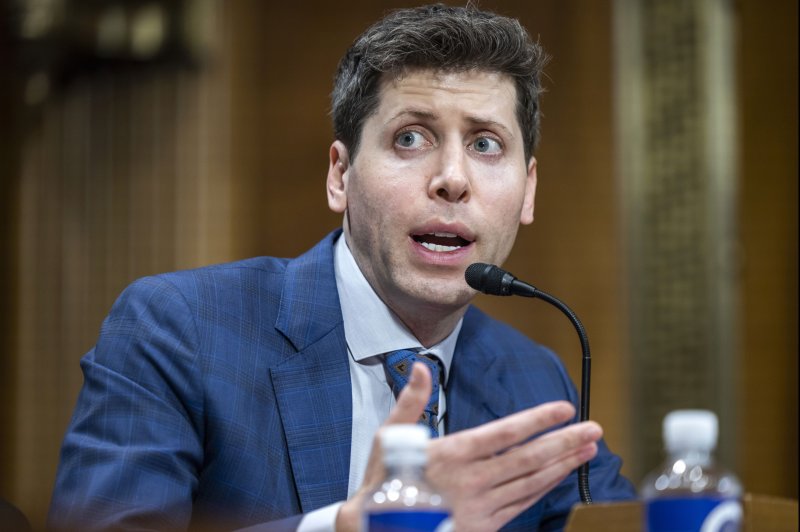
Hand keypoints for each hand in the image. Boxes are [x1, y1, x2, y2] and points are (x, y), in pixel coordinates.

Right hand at [335, 363, 600, 531]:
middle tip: (593, 429)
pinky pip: (522, 504)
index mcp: (452, 454)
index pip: (504, 433)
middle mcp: (472, 480)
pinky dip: (545, 488)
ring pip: (531, 483)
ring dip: (562, 465)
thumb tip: (419, 366)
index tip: (564, 409)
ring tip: (588, 449)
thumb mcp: (388, 436)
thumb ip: (410, 401)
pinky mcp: (484, 525)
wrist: (377, 529)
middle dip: (564, 442)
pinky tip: (561, 475)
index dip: (537, 421)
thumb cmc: (384, 480)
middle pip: (527, 459)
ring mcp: (481, 506)